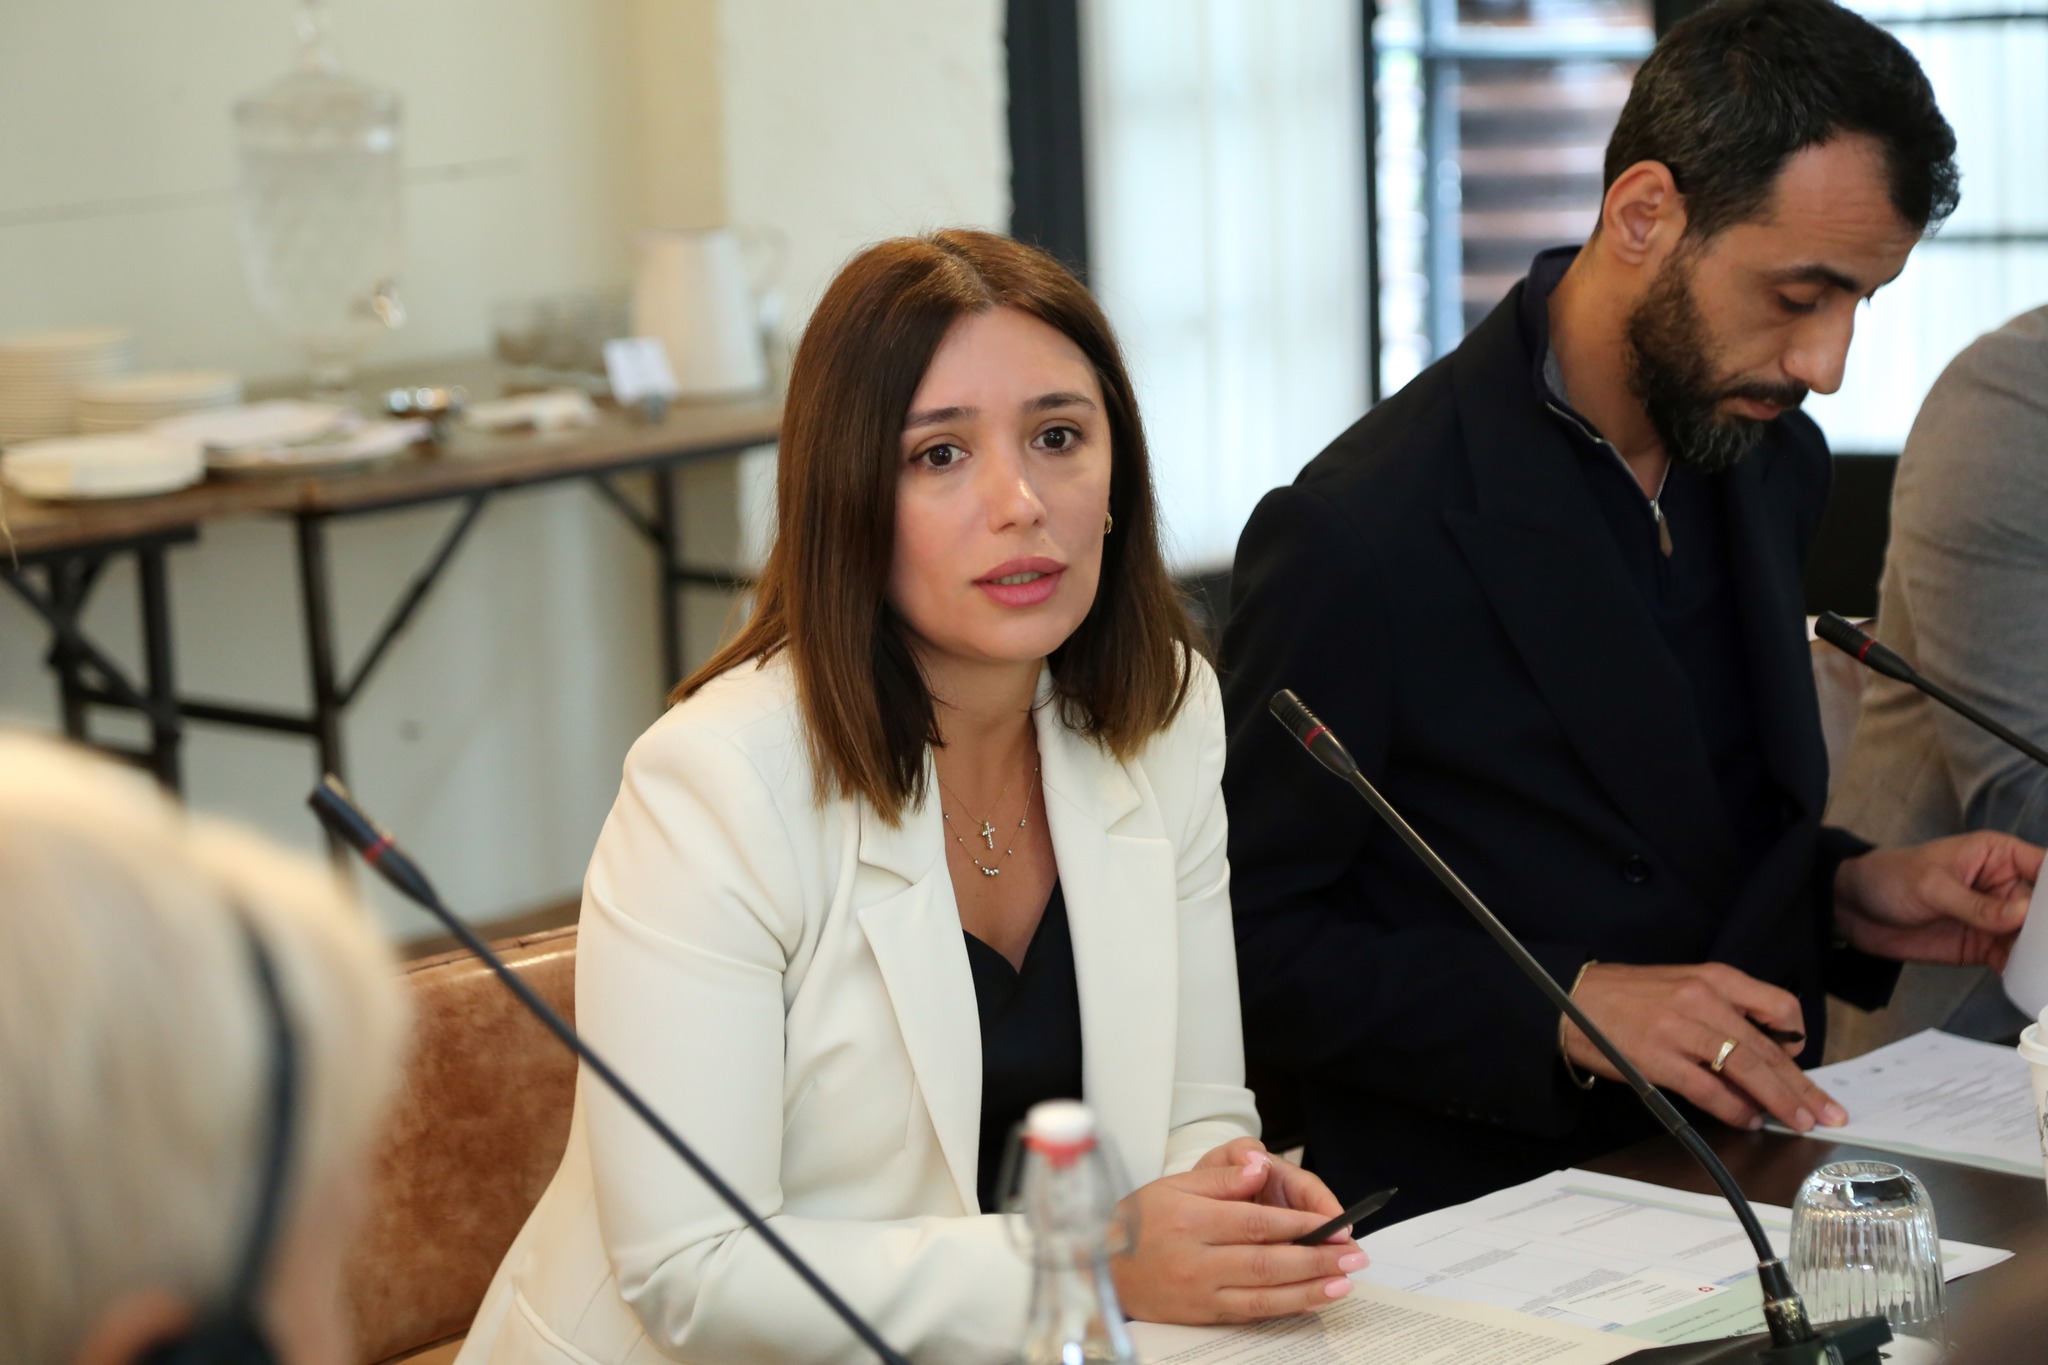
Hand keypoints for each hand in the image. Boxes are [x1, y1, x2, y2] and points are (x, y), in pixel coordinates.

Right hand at [1110, 1151, 1364, 1324]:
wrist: (1104, 1270)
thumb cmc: (1140, 1222)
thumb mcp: (1174, 1186)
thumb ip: (1220, 1178)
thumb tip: (1259, 1166)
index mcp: (1191, 1221)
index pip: (1255, 1223)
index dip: (1298, 1226)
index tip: (1332, 1225)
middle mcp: (1197, 1260)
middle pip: (1267, 1262)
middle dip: (1317, 1260)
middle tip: (1353, 1257)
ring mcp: (1201, 1292)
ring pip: (1264, 1294)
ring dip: (1310, 1290)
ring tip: (1343, 1284)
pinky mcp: (1205, 1315)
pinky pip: (1251, 1313)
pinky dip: (1285, 1308)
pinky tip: (1311, 1301)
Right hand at [1563, 962, 1845, 1133]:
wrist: (1571, 998)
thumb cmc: (1626, 995)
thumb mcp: (1682, 985)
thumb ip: (1722, 1011)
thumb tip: (1761, 1057)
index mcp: (1713, 977)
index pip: (1778, 1006)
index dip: (1799, 1041)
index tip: (1804, 1065)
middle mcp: (1703, 998)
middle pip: (1768, 1047)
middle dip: (1802, 1085)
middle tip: (1826, 1111)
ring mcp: (1681, 1028)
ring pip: (1748, 1068)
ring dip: (1779, 1100)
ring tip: (1799, 1121)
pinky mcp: (1659, 1058)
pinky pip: (1710, 1089)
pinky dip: (1735, 1109)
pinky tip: (1748, 1120)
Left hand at [1835, 832, 2039, 970]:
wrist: (1853, 908)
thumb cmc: (1890, 878)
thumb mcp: (1932, 886)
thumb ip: (1976, 904)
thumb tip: (2024, 913)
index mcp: (1998, 856)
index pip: (2045, 869)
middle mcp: (2005, 887)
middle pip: (2046, 909)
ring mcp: (1997, 919)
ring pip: (2034, 938)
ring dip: (2044, 955)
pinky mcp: (1983, 946)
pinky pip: (2013, 960)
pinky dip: (2024, 972)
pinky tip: (2034, 983)